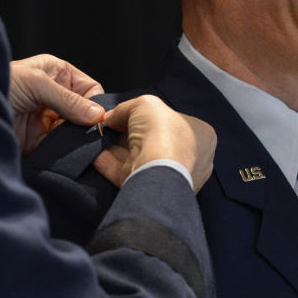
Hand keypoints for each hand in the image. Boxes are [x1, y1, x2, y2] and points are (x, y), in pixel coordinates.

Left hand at [8, 54, 105, 153]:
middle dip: (87, 125)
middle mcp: (54, 95)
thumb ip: (68, 100)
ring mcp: (45, 119)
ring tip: (77, 146)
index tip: (99, 120)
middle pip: (84, 113)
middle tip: (91, 137)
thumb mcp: (37, 84)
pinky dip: (63, 152)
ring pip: (73, 132)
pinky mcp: (37, 140)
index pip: (90, 90)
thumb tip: (98, 115)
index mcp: (57, 74)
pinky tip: (65, 154)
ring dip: (75, 140)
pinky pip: (58, 148)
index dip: (96, 104)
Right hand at [93, 95, 215, 192]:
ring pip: (140, 159)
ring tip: (99, 140)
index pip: (175, 122)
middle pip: (155, 141)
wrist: (156, 173)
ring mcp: (172, 178)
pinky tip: (95, 156)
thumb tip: (111, 117)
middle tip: (110, 128)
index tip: (128, 115)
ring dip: (117, 150)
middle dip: (130, 135)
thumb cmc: (162, 133)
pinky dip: (110, 165)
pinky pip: (129, 175)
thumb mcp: (145, 105)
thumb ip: (128, 108)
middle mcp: (191, 159)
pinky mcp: (152, 192)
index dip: (151, 116)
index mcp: (202, 136)